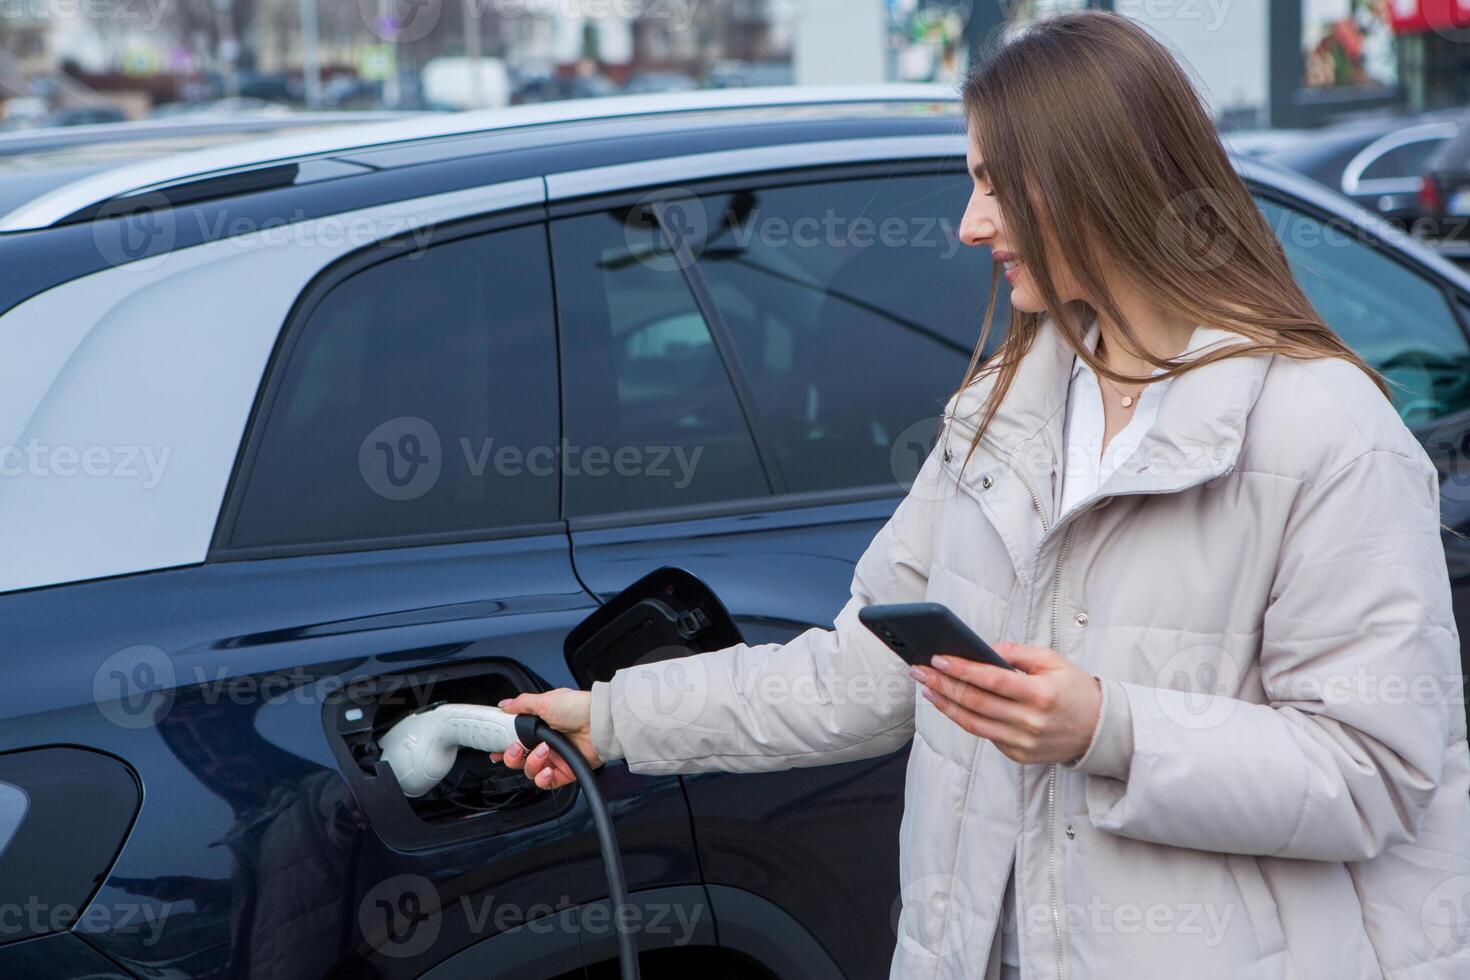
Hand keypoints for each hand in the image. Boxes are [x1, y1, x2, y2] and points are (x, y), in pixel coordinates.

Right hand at [491, 689, 598, 789]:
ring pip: (530, 771)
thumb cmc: (578, 707)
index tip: (494, 750)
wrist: (600, 722)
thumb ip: (522, 704)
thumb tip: (505, 705)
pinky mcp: (565, 771)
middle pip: (519, 759)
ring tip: (544, 750)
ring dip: (532, 763)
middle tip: (517, 748)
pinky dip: (543, 778)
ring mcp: (554, 758)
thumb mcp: (546, 700)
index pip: (515, 740)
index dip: (503, 746)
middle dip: (512, 757)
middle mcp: (545, 743)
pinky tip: (548, 769)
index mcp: (538, 727)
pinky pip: (546, 783)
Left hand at [908, 642, 1101, 765]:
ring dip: (945, 704)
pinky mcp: (1018, 755)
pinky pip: (984, 735)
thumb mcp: (1052, 661)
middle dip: (943, 684)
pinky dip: (963, 718)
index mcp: (1041, 695)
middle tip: (919, 670)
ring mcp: (1023, 743)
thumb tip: (982, 650)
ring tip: (926, 687)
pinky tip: (948, 703)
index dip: (962, 670)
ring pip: (973, 723)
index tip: (937, 658)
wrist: (1098, 730)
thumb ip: (1017, 653)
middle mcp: (1030, 722)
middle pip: (976, 702)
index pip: (993, 680)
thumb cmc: (1074, 689)